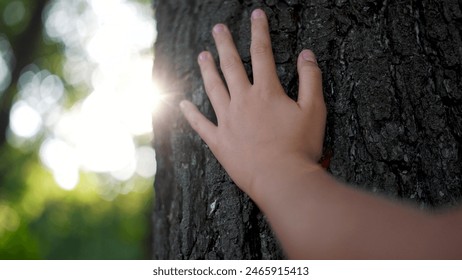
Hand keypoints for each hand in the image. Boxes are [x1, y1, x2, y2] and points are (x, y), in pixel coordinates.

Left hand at [180, 9, 325, 198]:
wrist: (281, 179)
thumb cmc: (300, 147)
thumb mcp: (314, 110)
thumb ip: (310, 79)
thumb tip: (306, 54)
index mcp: (266, 92)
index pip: (262, 53)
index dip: (259, 31)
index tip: (256, 15)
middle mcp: (243, 101)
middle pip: (231, 66)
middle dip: (225, 44)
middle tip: (218, 28)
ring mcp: (227, 121)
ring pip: (214, 89)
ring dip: (207, 70)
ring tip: (201, 55)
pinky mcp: (219, 142)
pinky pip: (201, 125)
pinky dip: (191, 114)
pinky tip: (182, 104)